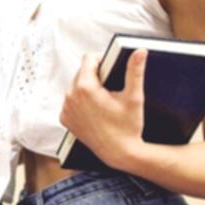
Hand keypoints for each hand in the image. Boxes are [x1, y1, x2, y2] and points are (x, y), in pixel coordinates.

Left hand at [59, 49, 146, 167]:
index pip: (89, 58)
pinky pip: (71, 101)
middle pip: (82, 72)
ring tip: (104, 97)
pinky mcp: (65, 119)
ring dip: (87, 87)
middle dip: (96, 75)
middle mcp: (71, 96)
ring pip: (75, 86)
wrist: (119, 153)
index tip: (112, 67)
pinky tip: (95, 109)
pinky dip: (81, 101)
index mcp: (85, 87)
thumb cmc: (128, 127)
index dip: (103, 59)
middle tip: (112, 85)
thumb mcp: (134, 97)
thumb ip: (135, 71)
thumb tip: (139, 51)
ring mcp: (66, 108)